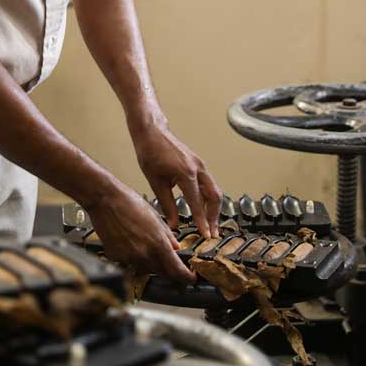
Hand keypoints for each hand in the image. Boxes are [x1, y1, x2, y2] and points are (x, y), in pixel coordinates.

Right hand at [85, 181, 193, 282]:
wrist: (105, 199)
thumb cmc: (128, 202)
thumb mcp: (155, 217)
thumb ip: (167, 236)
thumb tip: (175, 247)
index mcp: (157, 244)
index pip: (176, 270)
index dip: (186, 277)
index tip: (190, 278)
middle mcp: (144, 255)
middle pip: (161, 273)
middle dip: (168, 271)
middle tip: (170, 263)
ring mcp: (128, 258)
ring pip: (145, 269)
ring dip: (150, 264)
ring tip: (145, 246)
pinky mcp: (115, 257)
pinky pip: (129, 264)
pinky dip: (133, 258)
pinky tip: (130, 243)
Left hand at [130, 116, 221, 237]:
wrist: (152, 131)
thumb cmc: (150, 152)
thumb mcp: (156, 182)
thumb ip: (167, 204)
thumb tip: (174, 223)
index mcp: (187, 174)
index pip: (198, 203)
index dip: (202, 221)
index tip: (205, 235)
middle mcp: (198, 169)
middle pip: (214, 197)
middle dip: (214, 216)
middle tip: (212, 232)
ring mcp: (199, 165)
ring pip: (214, 190)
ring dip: (213, 208)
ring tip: (209, 224)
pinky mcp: (197, 164)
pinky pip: (208, 183)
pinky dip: (208, 197)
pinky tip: (202, 208)